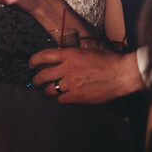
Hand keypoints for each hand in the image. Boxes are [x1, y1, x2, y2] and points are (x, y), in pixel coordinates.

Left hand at [28, 47, 143, 103]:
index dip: (34, 61)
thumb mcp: (88, 51)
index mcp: (70, 54)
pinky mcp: (76, 96)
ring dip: (46, 92)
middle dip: (36, 80)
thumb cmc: (108, 61)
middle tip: (36, 82)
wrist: (121, 74)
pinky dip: (60, 99)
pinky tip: (64, 97)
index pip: (44, 56)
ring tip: (47, 92)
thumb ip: (73, 56)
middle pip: (42, 75)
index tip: (31, 64)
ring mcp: (71, 83)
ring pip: (49, 90)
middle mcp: (67, 68)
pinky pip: (61, 99)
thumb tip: (63, 59)